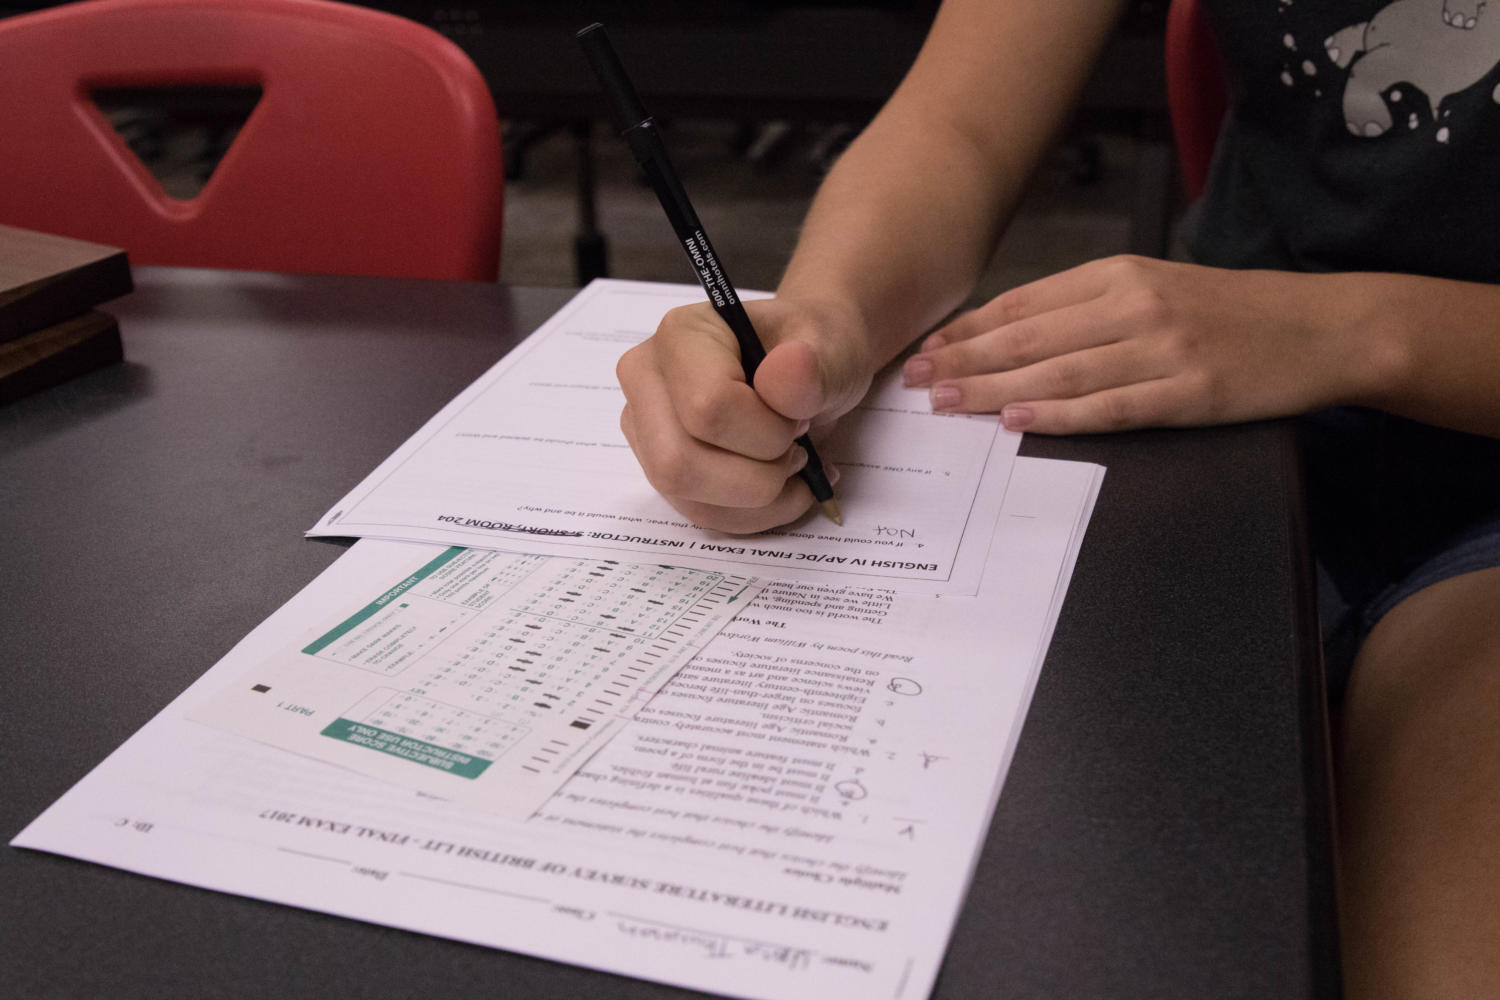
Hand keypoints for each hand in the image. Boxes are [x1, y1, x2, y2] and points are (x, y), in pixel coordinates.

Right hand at [617, 297, 872, 532]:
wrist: (808, 369)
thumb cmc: (814, 350)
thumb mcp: (833, 347)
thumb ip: (814, 365)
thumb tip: (789, 368)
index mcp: (682, 334)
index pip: (706, 407)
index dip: (767, 432)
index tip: (802, 418)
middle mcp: (648, 379)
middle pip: (678, 463)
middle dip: (757, 476)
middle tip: (798, 451)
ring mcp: (647, 428)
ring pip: (687, 496)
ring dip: (759, 500)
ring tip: (795, 468)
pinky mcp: (660, 467)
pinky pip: (700, 514)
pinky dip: (755, 514)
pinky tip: (785, 488)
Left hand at [901, 255, 1376, 433]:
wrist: (1322, 327)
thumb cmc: (1230, 311)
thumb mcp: (1157, 287)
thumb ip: (1090, 306)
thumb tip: (1014, 336)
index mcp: (1120, 274)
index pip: (1025, 302)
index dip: (970, 328)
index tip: (926, 347)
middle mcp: (1133, 304)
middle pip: (1030, 336)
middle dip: (965, 360)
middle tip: (915, 381)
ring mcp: (1161, 348)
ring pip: (1058, 370)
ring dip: (994, 388)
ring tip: (947, 402)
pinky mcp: (1187, 391)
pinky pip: (1109, 405)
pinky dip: (1059, 413)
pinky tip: (1017, 420)